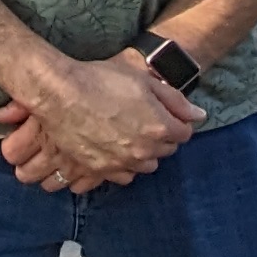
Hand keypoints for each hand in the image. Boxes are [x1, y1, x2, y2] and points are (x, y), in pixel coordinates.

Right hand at [0, 53, 196, 191]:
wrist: (58, 93)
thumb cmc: (99, 80)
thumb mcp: (142, 80)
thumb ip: (175, 100)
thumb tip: (199, 116)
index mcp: (160, 127)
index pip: (184, 132)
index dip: (175, 120)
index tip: (162, 113)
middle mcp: (145, 150)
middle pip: (166, 150)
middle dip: (159, 137)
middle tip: (141, 120)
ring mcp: (122, 162)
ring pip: (145, 165)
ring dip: (142, 153)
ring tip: (126, 135)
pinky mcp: (100, 169)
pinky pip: (122, 175)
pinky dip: (122, 166)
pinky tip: (113, 150)